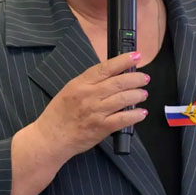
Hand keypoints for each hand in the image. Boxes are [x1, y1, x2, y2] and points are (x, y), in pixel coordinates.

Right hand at [33, 51, 149, 158]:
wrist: (51, 138)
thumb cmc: (59, 114)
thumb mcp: (70, 90)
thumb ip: (89, 82)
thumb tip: (112, 75)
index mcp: (80, 84)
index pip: (106, 68)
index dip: (123, 61)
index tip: (136, 56)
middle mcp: (89, 96)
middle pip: (119, 82)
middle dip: (136, 78)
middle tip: (144, 78)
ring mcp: (96, 112)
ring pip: (124, 99)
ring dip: (138, 95)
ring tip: (143, 94)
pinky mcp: (101, 128)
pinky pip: (123, 119)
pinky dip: (135, 115)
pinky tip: (141, 113)